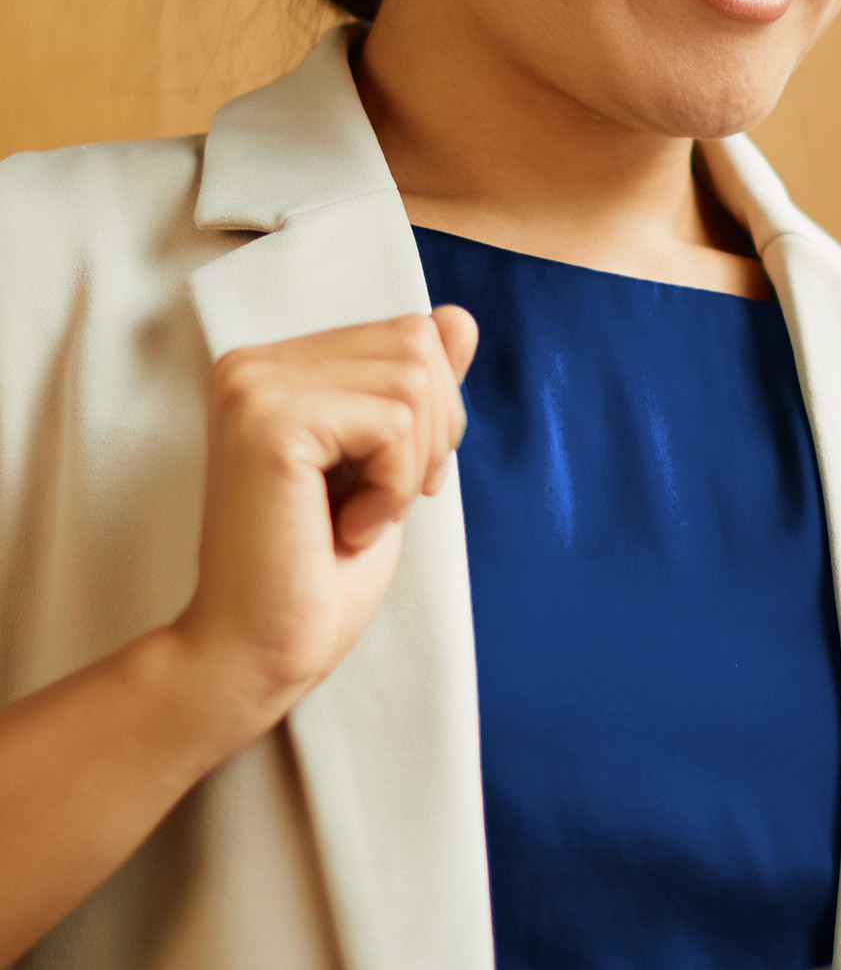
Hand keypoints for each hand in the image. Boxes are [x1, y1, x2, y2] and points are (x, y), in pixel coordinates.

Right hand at [169, 308, 478, 739]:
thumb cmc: (319, 573)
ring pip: (413, 381)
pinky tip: (346, 527)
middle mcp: (253, 362)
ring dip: (410, 466)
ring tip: (356, 517)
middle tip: (380, 502)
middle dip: (432, 435)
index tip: (389, 482)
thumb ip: (417, 390)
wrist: (260, 651)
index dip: (432, 416)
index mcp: (278, 367)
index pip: (411, 334)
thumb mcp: (388, 465)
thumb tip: (458, 318)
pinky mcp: (267, 420)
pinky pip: (392, 422)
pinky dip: (392, 487)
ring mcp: (254, 385)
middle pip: (419, 345)